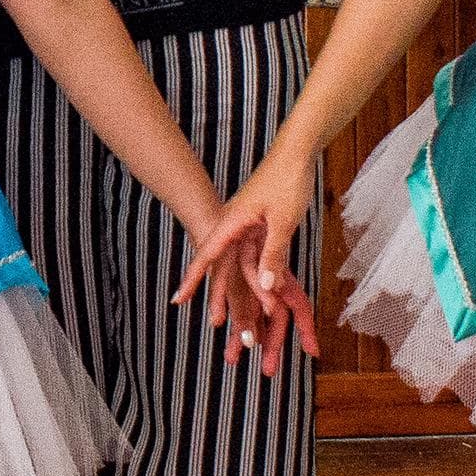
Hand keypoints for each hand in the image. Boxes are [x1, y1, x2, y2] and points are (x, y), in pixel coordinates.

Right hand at [174, 168, 322, 366]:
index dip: (193, 279)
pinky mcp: (262, 225)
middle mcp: (235, 225)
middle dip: (223, 295)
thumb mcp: (282, 221)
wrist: (297, 153)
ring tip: (264, 313)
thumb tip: (265, 285)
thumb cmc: (287, 181)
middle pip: (225, 266)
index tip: (178, 299)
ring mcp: (248, 226)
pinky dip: (266, 271)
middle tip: (217, 322)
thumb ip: (272, 253)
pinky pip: (260, 254)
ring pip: (246, 263)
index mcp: (232, 222)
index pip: (207, 255)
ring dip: (255, 287)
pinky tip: (272, 290)